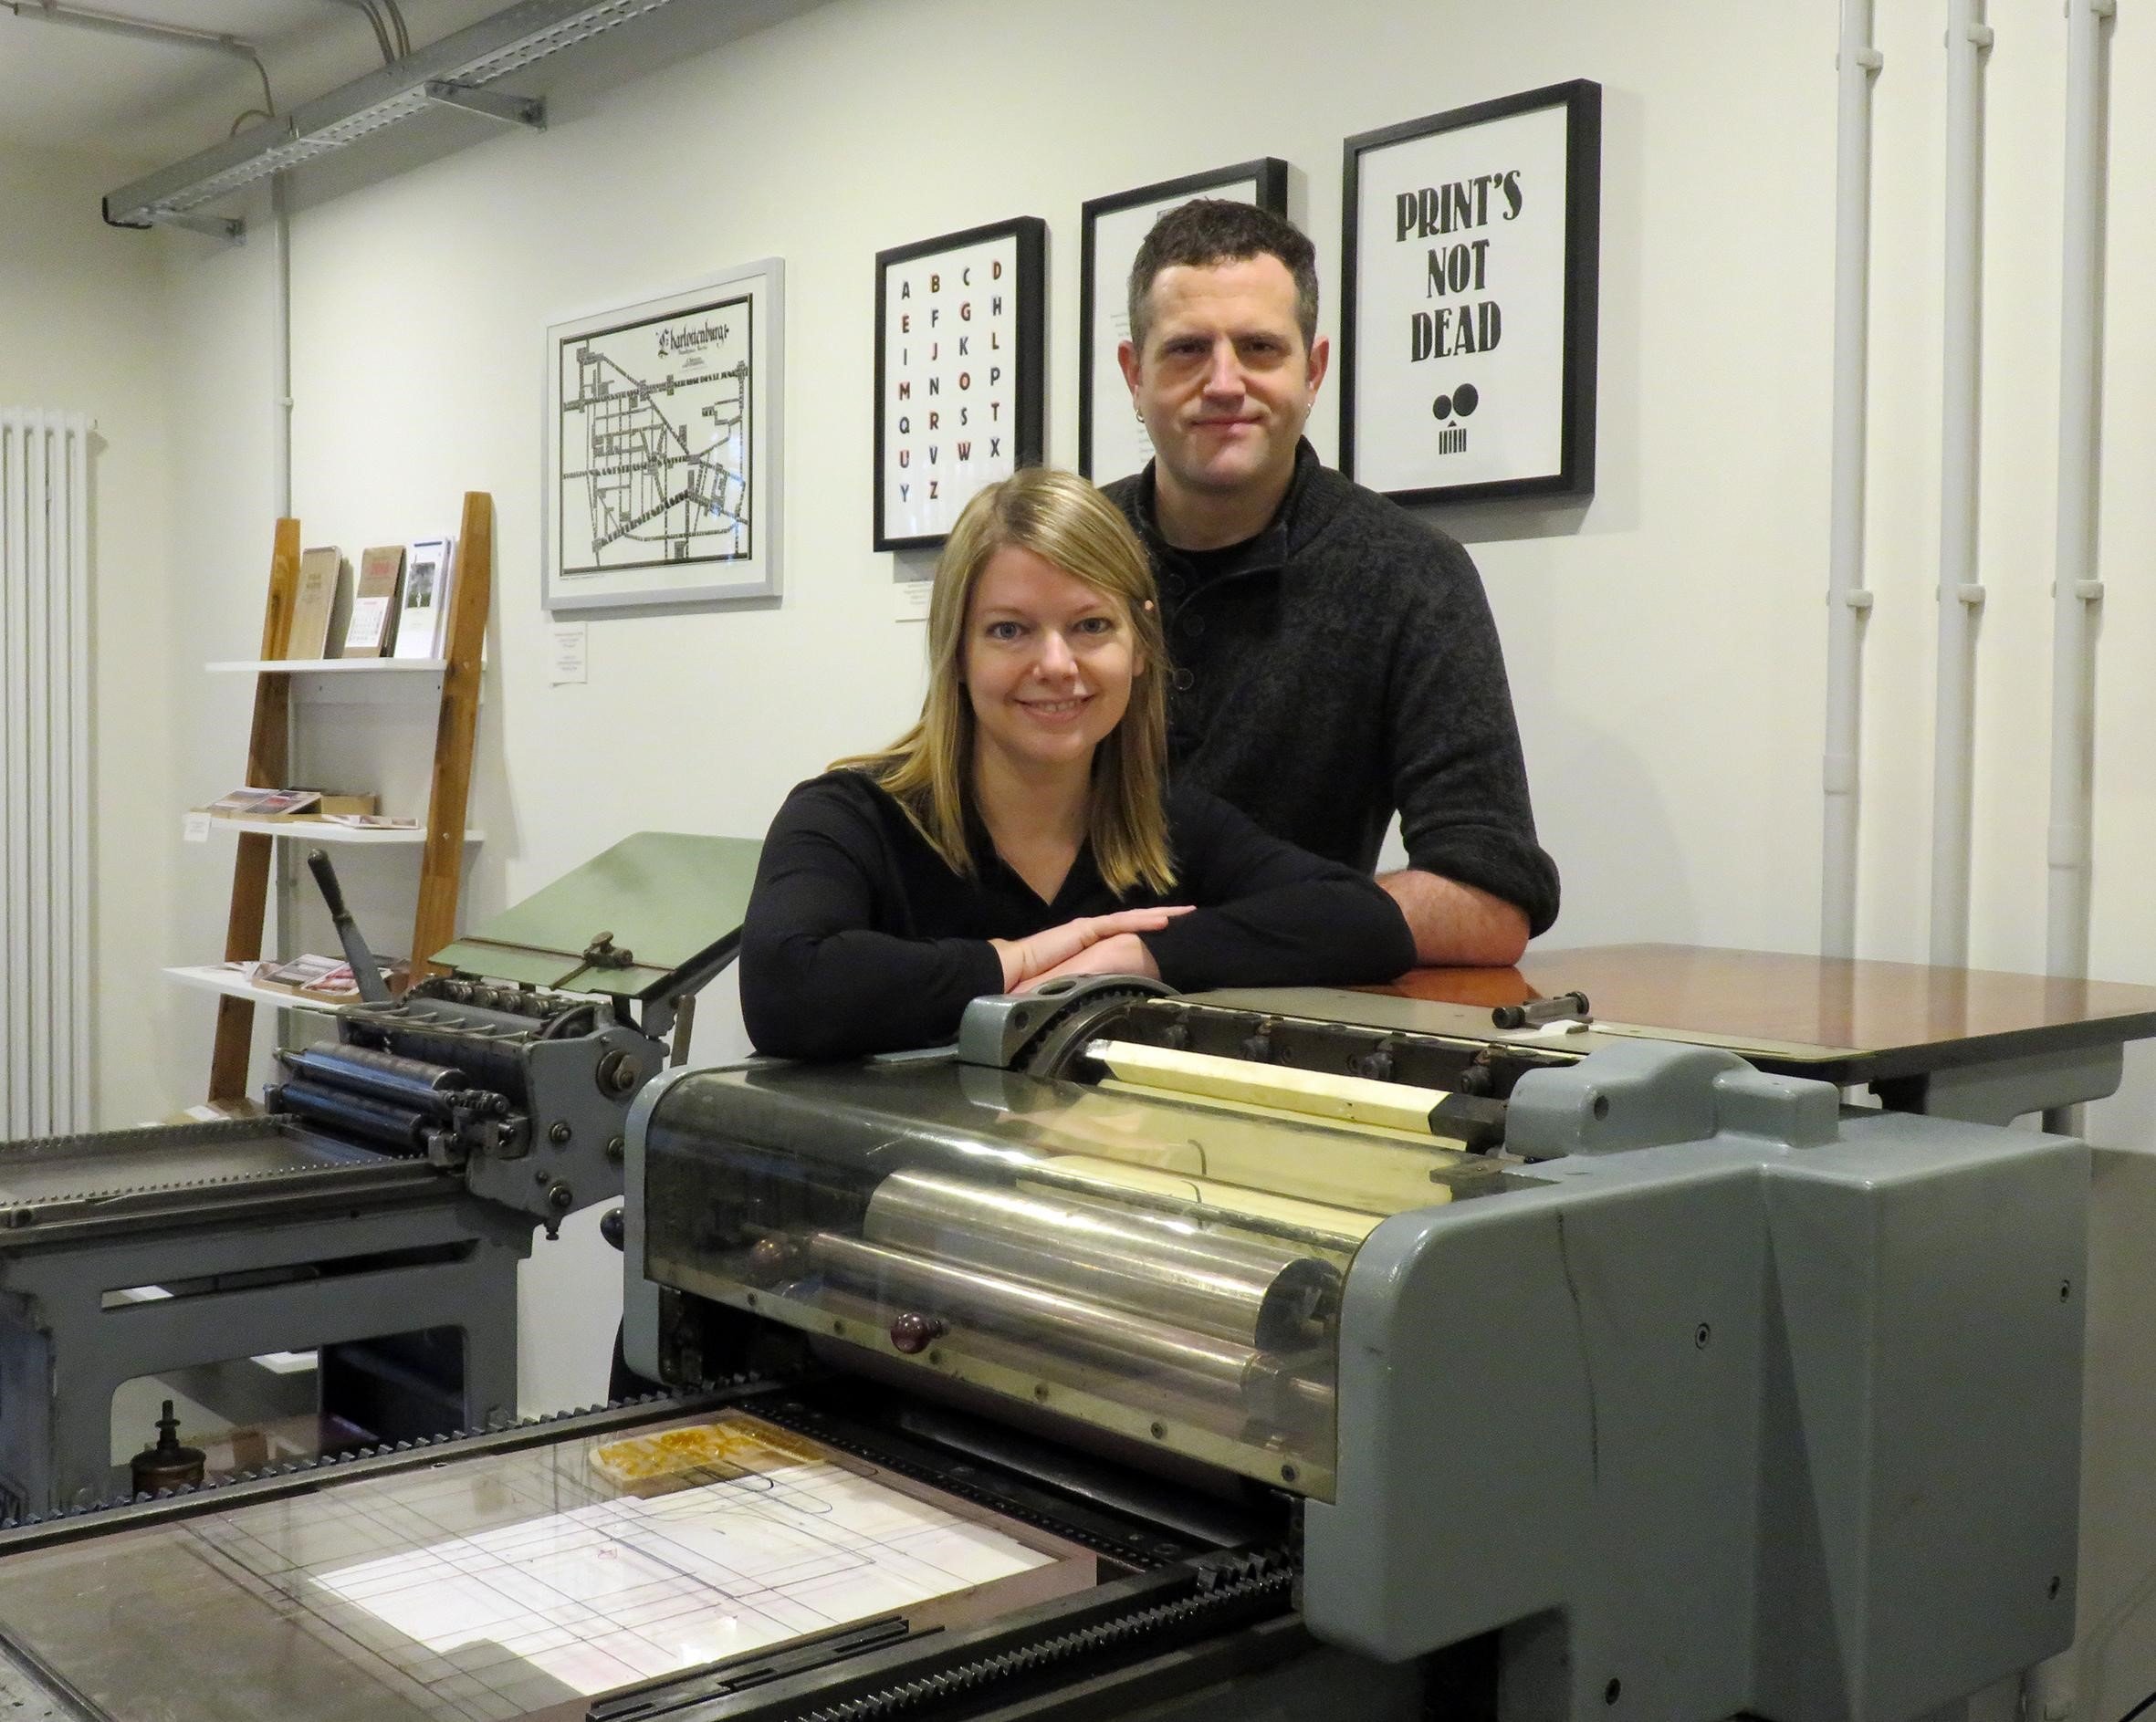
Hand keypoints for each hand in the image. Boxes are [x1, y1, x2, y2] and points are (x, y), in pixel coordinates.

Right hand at [992, 907, 1189, 990]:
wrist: (1009, 975)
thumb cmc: (1035, 988)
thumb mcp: (1073, 992)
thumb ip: (1092, 992)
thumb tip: (1112, 1008)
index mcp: (1092, 952)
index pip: (1127, 942)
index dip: (1149, 938)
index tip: (1172, 941)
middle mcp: (1094, 938)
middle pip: (1135, 926)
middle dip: (1162, 921)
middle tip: (1189, 918)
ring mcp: (1091, 931)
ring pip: (1133, 920)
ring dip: (1160, 917)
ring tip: (1186, 914)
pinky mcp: (1086, 928)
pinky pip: (1119, 923)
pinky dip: (1142, 921)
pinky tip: (1163, 921)